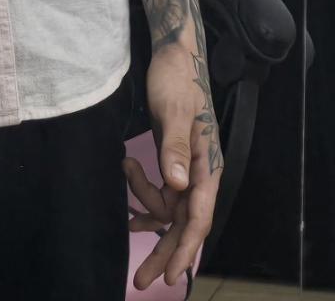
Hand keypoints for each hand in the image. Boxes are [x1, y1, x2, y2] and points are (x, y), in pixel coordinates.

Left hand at [124, 41, 222, 289]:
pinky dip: (145, 203)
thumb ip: (176, 148)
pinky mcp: (173, 161)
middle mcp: (200, 173)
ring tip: (127, 214)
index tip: (174, 275)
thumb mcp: (173, 112)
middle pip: (184, 225)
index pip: (198, 217)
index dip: (186, 248)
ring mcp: (186, 170)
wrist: (174, 56)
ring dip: (147, 213)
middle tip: (142, 281)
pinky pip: (162, 196)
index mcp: (207, 166)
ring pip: (169, 211)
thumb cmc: (176, 80)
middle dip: (164, 253)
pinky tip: (131, 215)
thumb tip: (176, 184)